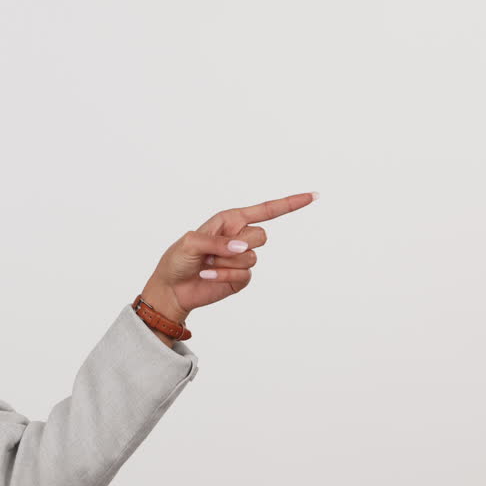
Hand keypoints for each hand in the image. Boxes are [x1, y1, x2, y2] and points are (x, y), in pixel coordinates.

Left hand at [140, 191, 316, 322]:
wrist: (172, 288)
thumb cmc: (177, 259)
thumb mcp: (190, 242)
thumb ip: (217, 242)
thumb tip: (244, 247)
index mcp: (230, 220)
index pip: (265, 210)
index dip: (289, 203)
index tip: (313, 196)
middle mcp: (239, 237)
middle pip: (261, 236)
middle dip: (239, 244)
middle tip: (213, 251)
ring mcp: (242, 258)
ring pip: (252, 257)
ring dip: (226, 262)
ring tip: (207, 264)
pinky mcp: (240, 277)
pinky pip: (244, 274)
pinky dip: (224, 275)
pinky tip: (208, 276)